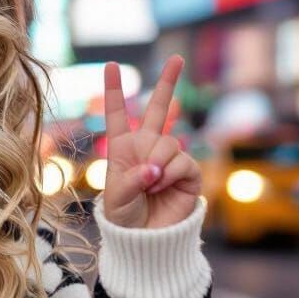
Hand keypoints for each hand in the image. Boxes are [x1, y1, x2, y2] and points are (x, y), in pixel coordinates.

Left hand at [101, 55, 201, 228]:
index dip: (113, 91)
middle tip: (176, 58)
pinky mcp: (187, 172)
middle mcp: (147, 148)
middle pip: (158, 110)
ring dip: (157, 164)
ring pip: (168, 142)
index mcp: (123, 148)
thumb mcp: (116, 197)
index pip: (118, 115)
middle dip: (167, 83)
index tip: (110, 65)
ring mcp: (168, 158)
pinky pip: (181, 160)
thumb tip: (155, 168)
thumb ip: (131, 179)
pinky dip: (169, 174)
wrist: (145, 239)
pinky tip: (162, 185)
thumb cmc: (124, 217)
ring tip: (149, 185)